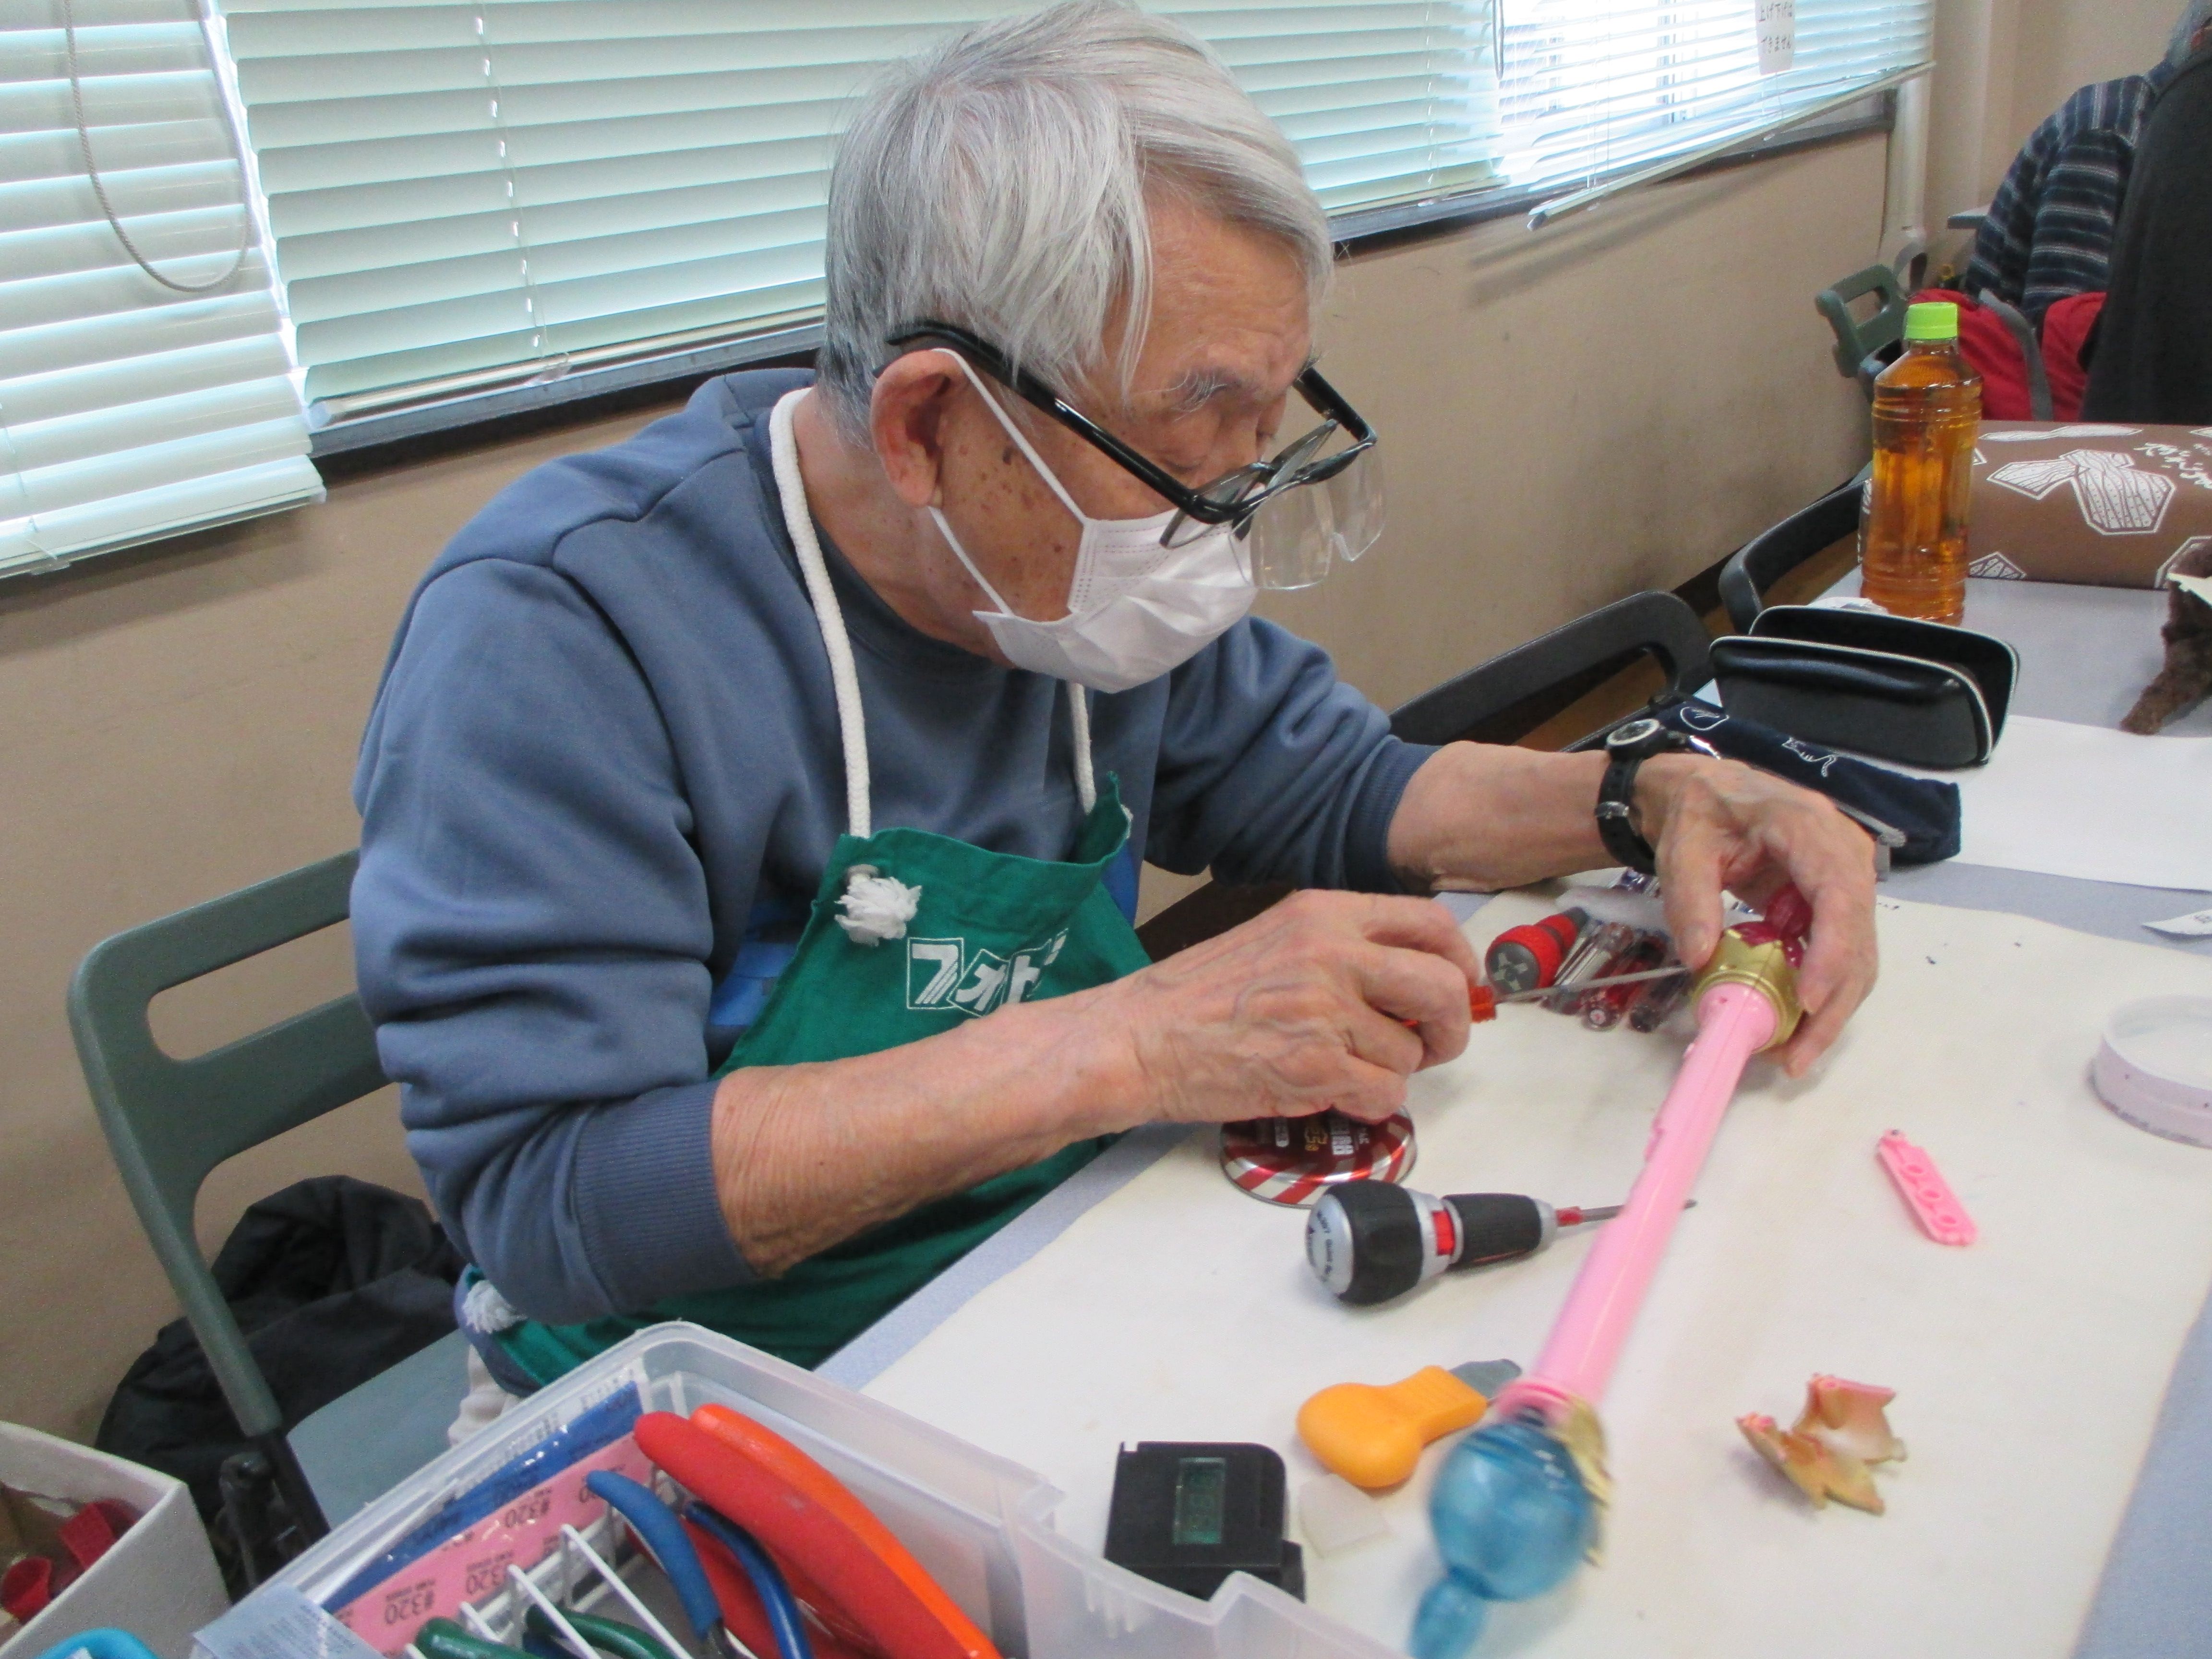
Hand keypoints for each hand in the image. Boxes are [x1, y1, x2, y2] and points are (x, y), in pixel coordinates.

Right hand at [1091, 890, 1479, 1123]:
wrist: (1138, 1038)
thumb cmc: (1198, 995)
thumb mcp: (1277, 939)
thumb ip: (1344, 948)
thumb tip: (1416, 979)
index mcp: (1325, 914)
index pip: (1431, 924)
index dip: (1461, 962)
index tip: (1462, 987)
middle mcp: (1333, 953)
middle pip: (1443, 987)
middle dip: (1451, 1027)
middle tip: (1431, 1046)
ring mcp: (1325, 1010)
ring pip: (1410, 1054)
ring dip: (1388, 1072)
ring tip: (1340, 1068)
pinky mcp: (1315, 1066)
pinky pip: (1384, 1095)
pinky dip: (1368, 1104)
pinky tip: (1330, 1092)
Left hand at [1637, 754, 1878, 1075]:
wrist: (1707, 795)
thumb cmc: (1699, 814)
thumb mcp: (1683, 850)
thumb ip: (1690, 900)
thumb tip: (1700, 959)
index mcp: (1809, 827)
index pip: (1838, 895)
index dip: (1830, 952)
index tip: (1808, 1001)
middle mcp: (1843, 853)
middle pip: (1858, 937)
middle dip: (1833, 1002)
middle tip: (1798, 1055)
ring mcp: (1846, 878)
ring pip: (1857, 955)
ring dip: (1832, 1008)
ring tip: (1795, 1054)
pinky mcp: (1835, 902)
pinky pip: (1840, 953)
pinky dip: (1821, 991)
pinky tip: (1794, 1024)